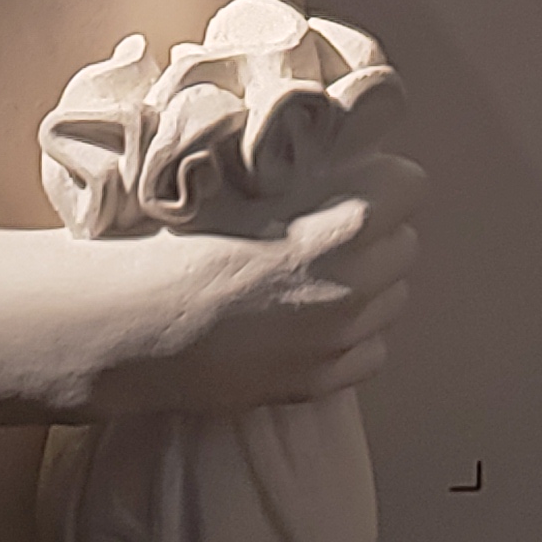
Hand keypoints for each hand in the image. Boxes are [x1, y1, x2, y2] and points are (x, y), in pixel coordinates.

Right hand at [92, 152, 422, 418]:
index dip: (381, 177)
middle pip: (406, 242)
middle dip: (377, 229)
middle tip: (329, 224)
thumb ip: (302, 180)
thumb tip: (337, 160)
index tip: (356, 176)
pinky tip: (309, 318)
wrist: (132, 325)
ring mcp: (337, 342)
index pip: (409, 185)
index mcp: (337, 229)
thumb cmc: (175, 246)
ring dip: (368, 281)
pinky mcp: (318, 381)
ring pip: (394, 297)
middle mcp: (351, 288)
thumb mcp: (240, 191)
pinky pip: (372, 349)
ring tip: (315, 273)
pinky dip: (353, 333)